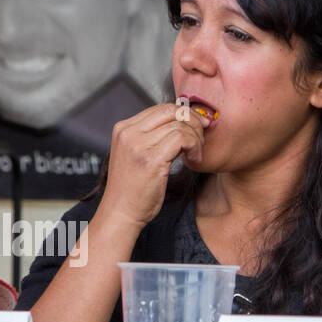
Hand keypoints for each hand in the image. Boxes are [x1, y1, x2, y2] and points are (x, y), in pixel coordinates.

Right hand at [99, 102, 209, 229]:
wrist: (120, 213)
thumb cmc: (131, 189)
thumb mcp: (136, 155)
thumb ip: (150, 137)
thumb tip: (179, 122)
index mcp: (123, 129)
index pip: (161, 108)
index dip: (183, 114)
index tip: (196, 126)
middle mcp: (128, 132)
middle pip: (171, 111)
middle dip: (193, 121)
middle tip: (201, 137)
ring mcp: (138, 145)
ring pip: (179, 124)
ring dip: (195, 138)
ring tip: (195, 154)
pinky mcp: (150, 159)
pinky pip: (182, 139)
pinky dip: (195, 147)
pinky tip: (194, 160)